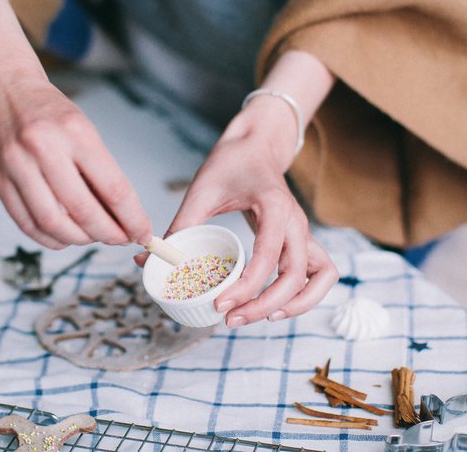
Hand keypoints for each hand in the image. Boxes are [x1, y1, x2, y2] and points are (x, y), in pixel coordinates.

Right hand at [0, 65, 151, 248]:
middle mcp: (43, 148)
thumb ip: (97, 170)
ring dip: (78, 240)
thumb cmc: (47, 109)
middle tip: (120, 239)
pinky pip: (26, 223)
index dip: (132, 218)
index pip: (113, 189)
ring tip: (91, 237)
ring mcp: (16, 165)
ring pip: (53, 223)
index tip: (142, 232)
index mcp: (74, 132)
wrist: (1, 85)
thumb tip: (119, 217)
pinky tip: (63, 237)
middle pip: (83, 211)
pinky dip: (48, 238)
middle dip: (108, 234)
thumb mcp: (82, 128)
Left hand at [162, 98, 337, 326]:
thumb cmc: (230, 165)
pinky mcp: (303, 240)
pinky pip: (321, 275)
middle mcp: (296, 221)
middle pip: (295, 275)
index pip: (268, 256)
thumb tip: (145, 259)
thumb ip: (178, 227)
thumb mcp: (201, 192)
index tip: (219, 304)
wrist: (256, 146)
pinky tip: (277, 307)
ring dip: (295, 305)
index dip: (245, 286)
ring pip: (320, 278)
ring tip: (259, 318)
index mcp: (274, 206)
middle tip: (230, 319)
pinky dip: (307, 295)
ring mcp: (304, 232)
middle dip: (264, 304)